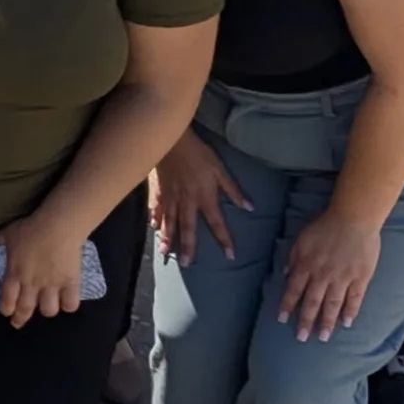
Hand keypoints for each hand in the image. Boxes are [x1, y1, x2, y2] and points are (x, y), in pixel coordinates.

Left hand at [0, 210, 89, 327]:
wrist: (57, 226)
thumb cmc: (31, 228)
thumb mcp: (10, 232)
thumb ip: (2, 239)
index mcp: (15, 273)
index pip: (7, 299)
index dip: (6, 309)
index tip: (6, 312)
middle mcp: (32, 284)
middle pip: (25, 309)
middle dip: (20, 318)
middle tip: (18, 322)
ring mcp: (52, 285)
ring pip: (48, 310)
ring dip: (46, 310)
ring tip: (46, 306)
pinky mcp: (70, 283)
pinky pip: (70, 304)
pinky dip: (68, 305)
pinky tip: (66, 301)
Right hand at [150, 130, 250, 265]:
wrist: (171, 140)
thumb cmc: (198, 153)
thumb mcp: (219, 169)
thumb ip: (232, 190)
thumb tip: (249, 207)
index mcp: (204, 197)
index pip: (217, 223)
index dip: (224, 239)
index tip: (230, 255)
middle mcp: (187, 202)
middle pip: (188, 228)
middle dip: (188, 247)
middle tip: (186, 264)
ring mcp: (170, 197)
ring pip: (169, 222)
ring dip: (168, 238)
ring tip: (166, 253)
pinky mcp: (158, 190)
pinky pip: (156, 207)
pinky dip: (155, 218)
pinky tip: (153, 227)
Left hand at [277, 210, 381, 340]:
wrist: (354, 218)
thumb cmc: (325, 226)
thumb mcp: (302, 239)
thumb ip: (293, 257)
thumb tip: (286, 274)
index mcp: (306, 264)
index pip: (294, 290)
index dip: (287, 305)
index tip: (282, 320)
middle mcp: (323, 275)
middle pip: (312, 302)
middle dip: (306, 321)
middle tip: (301, 338)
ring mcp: (343, 278)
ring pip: (333, 304)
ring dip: (327, 322)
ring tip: (323, 337)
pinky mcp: (361, 278)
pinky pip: (355, 299)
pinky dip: (350, 311)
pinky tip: (347, 323)